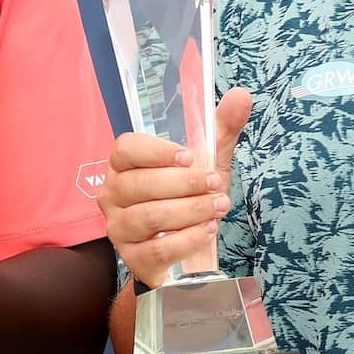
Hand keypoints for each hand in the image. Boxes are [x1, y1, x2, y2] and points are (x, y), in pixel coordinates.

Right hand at [99, 89, 251, 289]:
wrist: (186, 249)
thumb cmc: (189, 197)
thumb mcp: (207, 162)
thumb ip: (221, 129)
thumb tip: (241, 95)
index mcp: (124, 164)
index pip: (125, 149)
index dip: (155, 151)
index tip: (189, 156)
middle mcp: (113, 194)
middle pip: (139, 185)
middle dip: (184, 184)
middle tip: (217, 185)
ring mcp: (119, 228)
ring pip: (148, 217)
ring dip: (189, 211)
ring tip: (218, 207)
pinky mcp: (132, 258)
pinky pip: (156, 250)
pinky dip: (186, 239)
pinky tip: (207, 231)